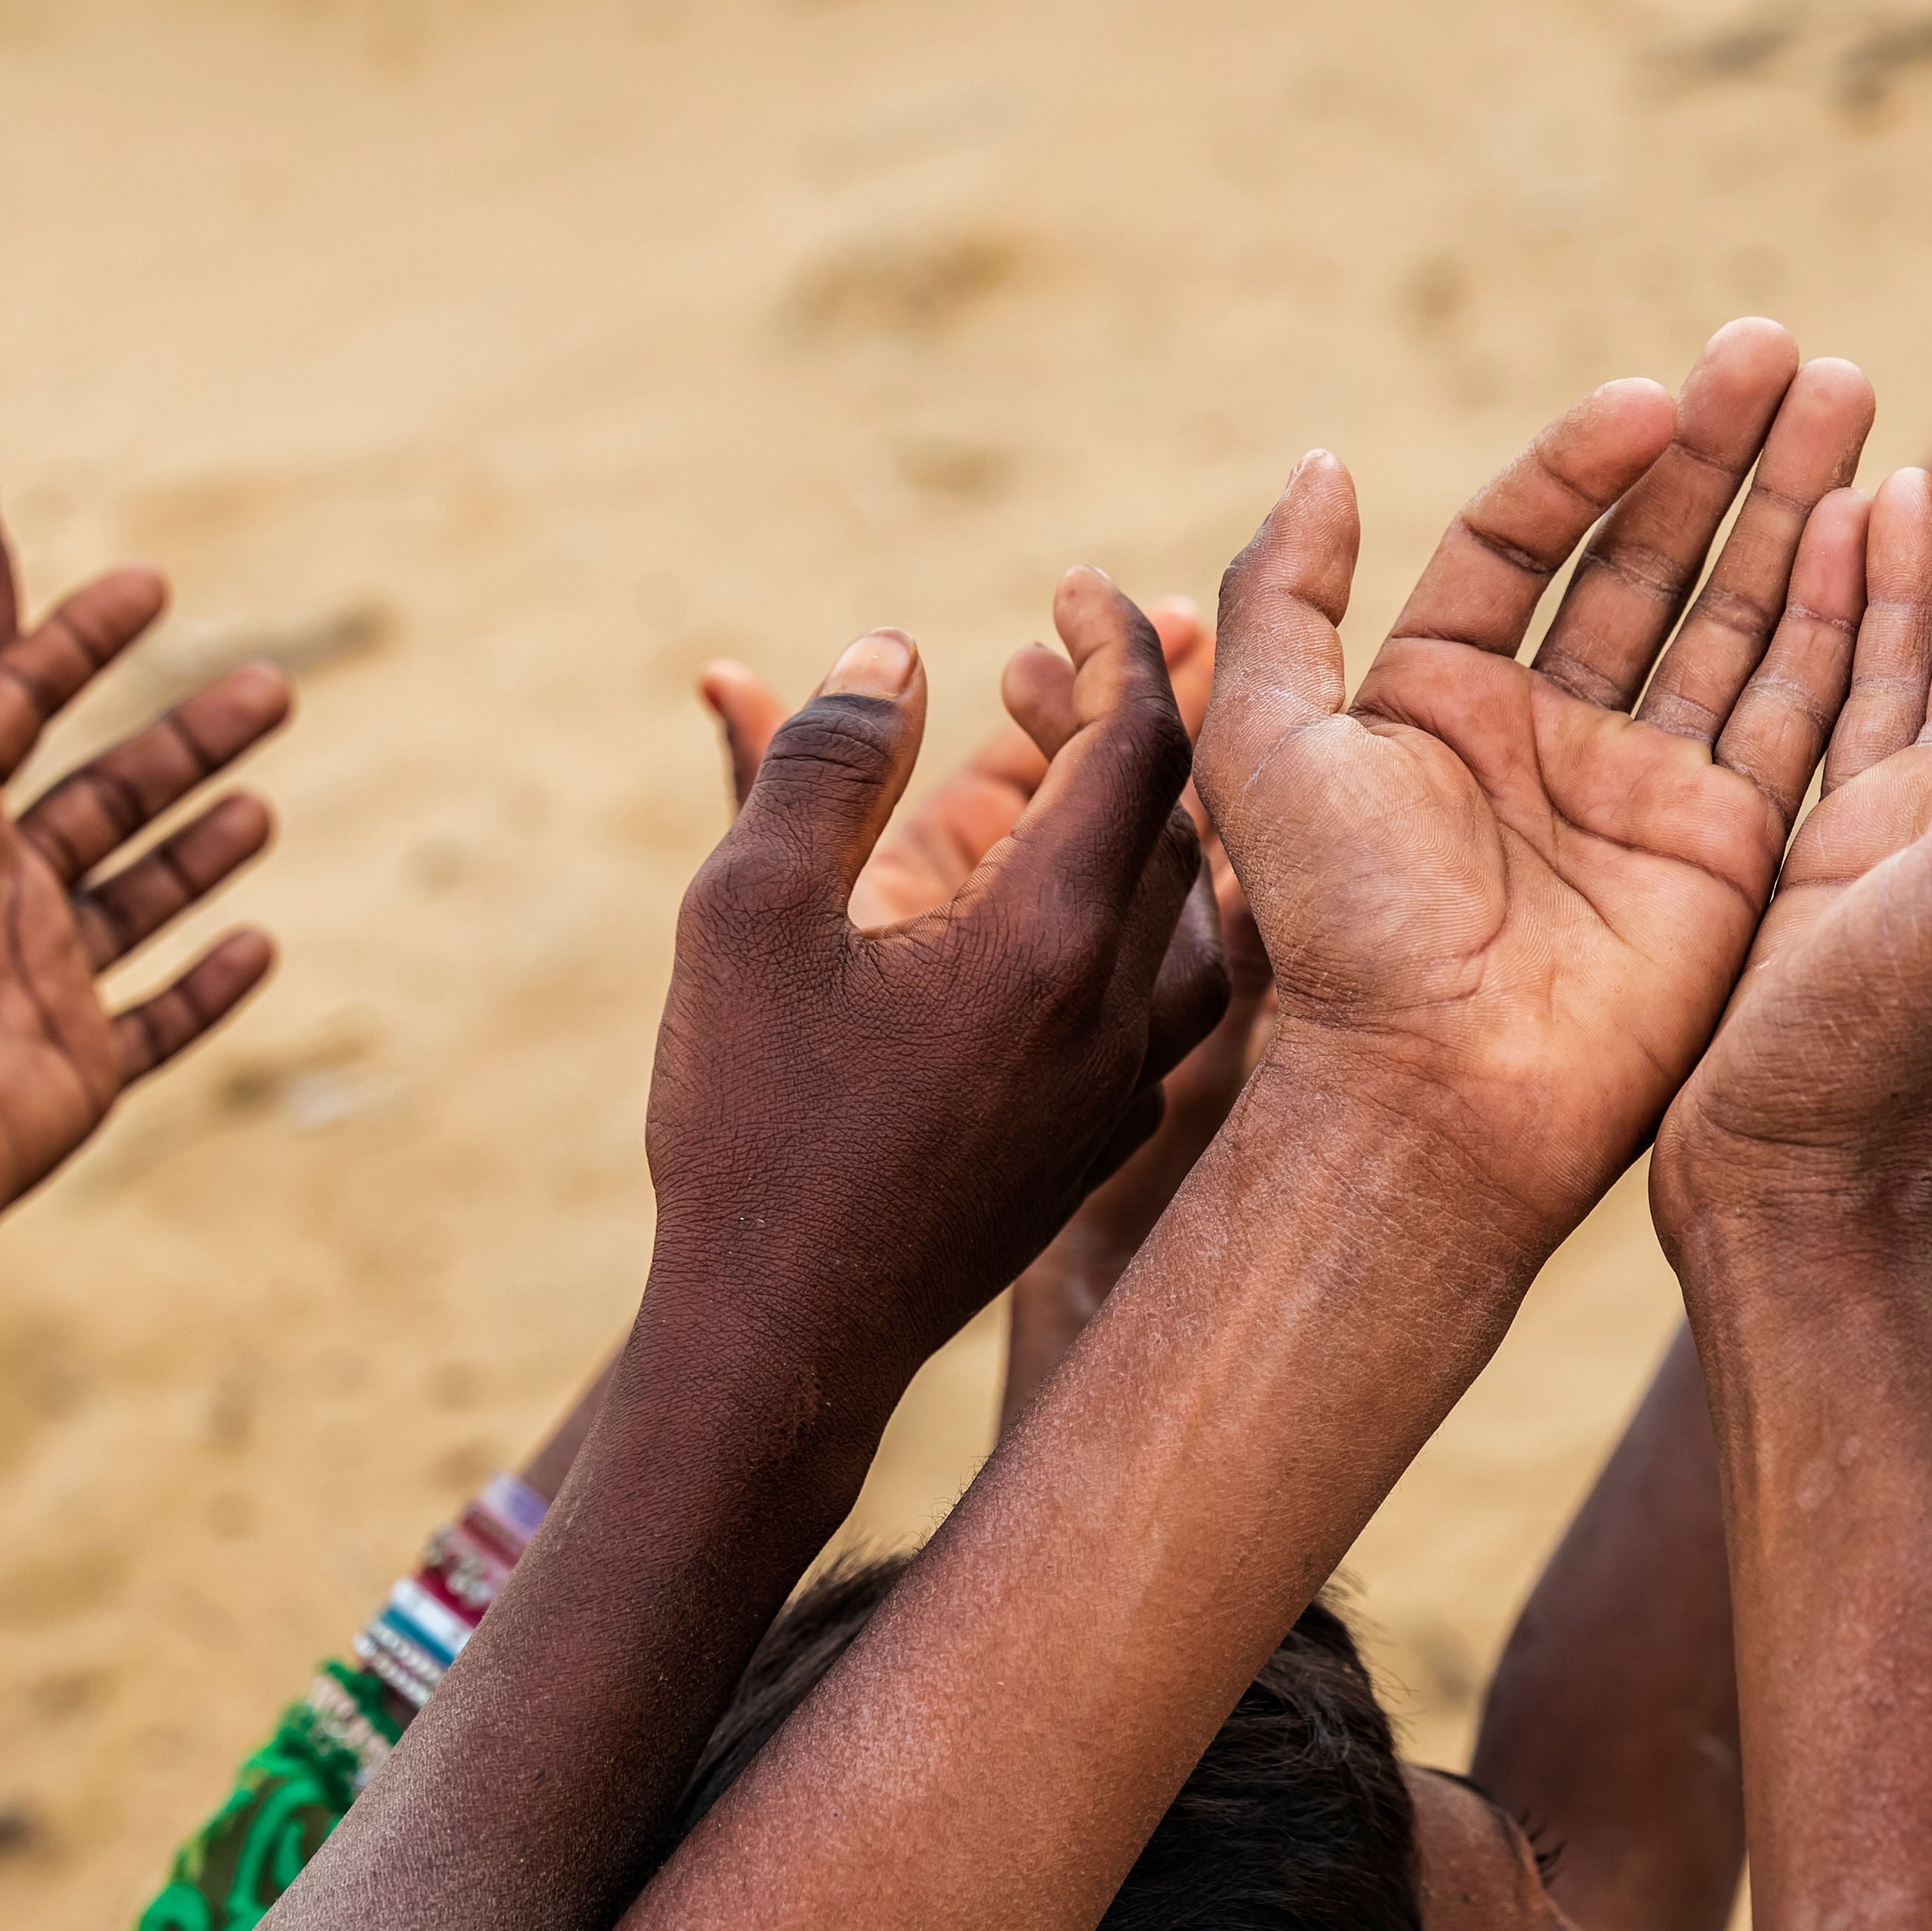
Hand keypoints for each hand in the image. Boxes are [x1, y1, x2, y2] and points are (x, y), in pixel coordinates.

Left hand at [0, 560, 288, 1277]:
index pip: (13, 694)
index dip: (75, 631)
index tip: (149, 579)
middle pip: (107, 790)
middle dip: (186, 738)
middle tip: (273, 683)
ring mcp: (36, 978)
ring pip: (141, 895)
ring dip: (204, 849)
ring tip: (267, 806)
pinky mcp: (75, 1065)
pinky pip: (157, 1019)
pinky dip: (208, 987)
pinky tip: (261, 950)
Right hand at [639, 570, 1223, 1393]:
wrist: (782, 1344)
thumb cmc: (750, 1127)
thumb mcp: (747, 914)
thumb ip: (826, 765)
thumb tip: (898, 650)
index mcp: (1049, 935)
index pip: (1138, 746)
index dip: (1114, 648)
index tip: (1073, 586)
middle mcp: (1118, 1007)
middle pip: (1178, 819)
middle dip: (1130, 716)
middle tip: (1059, 654)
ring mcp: (1120, 1087)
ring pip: (1184, 914)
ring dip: (1145, 821)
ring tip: (1071, 768)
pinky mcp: (1097, 1145)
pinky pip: (1165, 1001)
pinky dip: (1141, 921)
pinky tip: (1087, 911)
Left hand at [1197, 321, 1875, 1245]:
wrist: (1432, 1095)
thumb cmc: (1338, 928)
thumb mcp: (1266, 742)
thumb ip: (1285, 600)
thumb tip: (1320, 465)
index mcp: (1434, 700)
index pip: (1523, 540)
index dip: (1585, 461)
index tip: (1655, 392)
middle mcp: (1544, 734)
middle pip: (1644, 557)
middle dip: (1717, 452)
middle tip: (1785, 350)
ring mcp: (1643, 788)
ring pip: (1730, 613)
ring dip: (1791, 503)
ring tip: (1850, 386)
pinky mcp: (1727, 848)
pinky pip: (1792, 708)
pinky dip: (1838, 613)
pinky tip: (1878, 515)